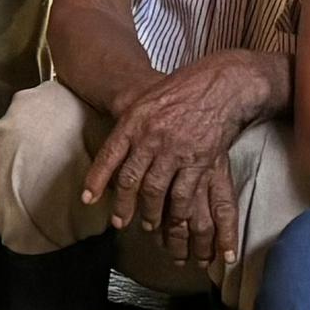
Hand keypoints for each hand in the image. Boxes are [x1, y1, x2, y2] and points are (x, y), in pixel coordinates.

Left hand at [81, 51, 276, 245]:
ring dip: (150, 213)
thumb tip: (115, 154)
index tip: (87, 199)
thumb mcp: (146, 101)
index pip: (109, 155)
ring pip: (155, 191)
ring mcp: (176, 150)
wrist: (221, 84)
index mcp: (134, 121)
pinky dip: (176, 212)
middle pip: (131, 180)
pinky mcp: (200, 161)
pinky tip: (174, 220)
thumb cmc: (182, 90)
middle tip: (120, 222)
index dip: (96, 180)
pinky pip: (183, 194)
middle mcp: (151, 137)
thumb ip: (129, 126)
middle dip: (124, 206)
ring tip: (148, 225)